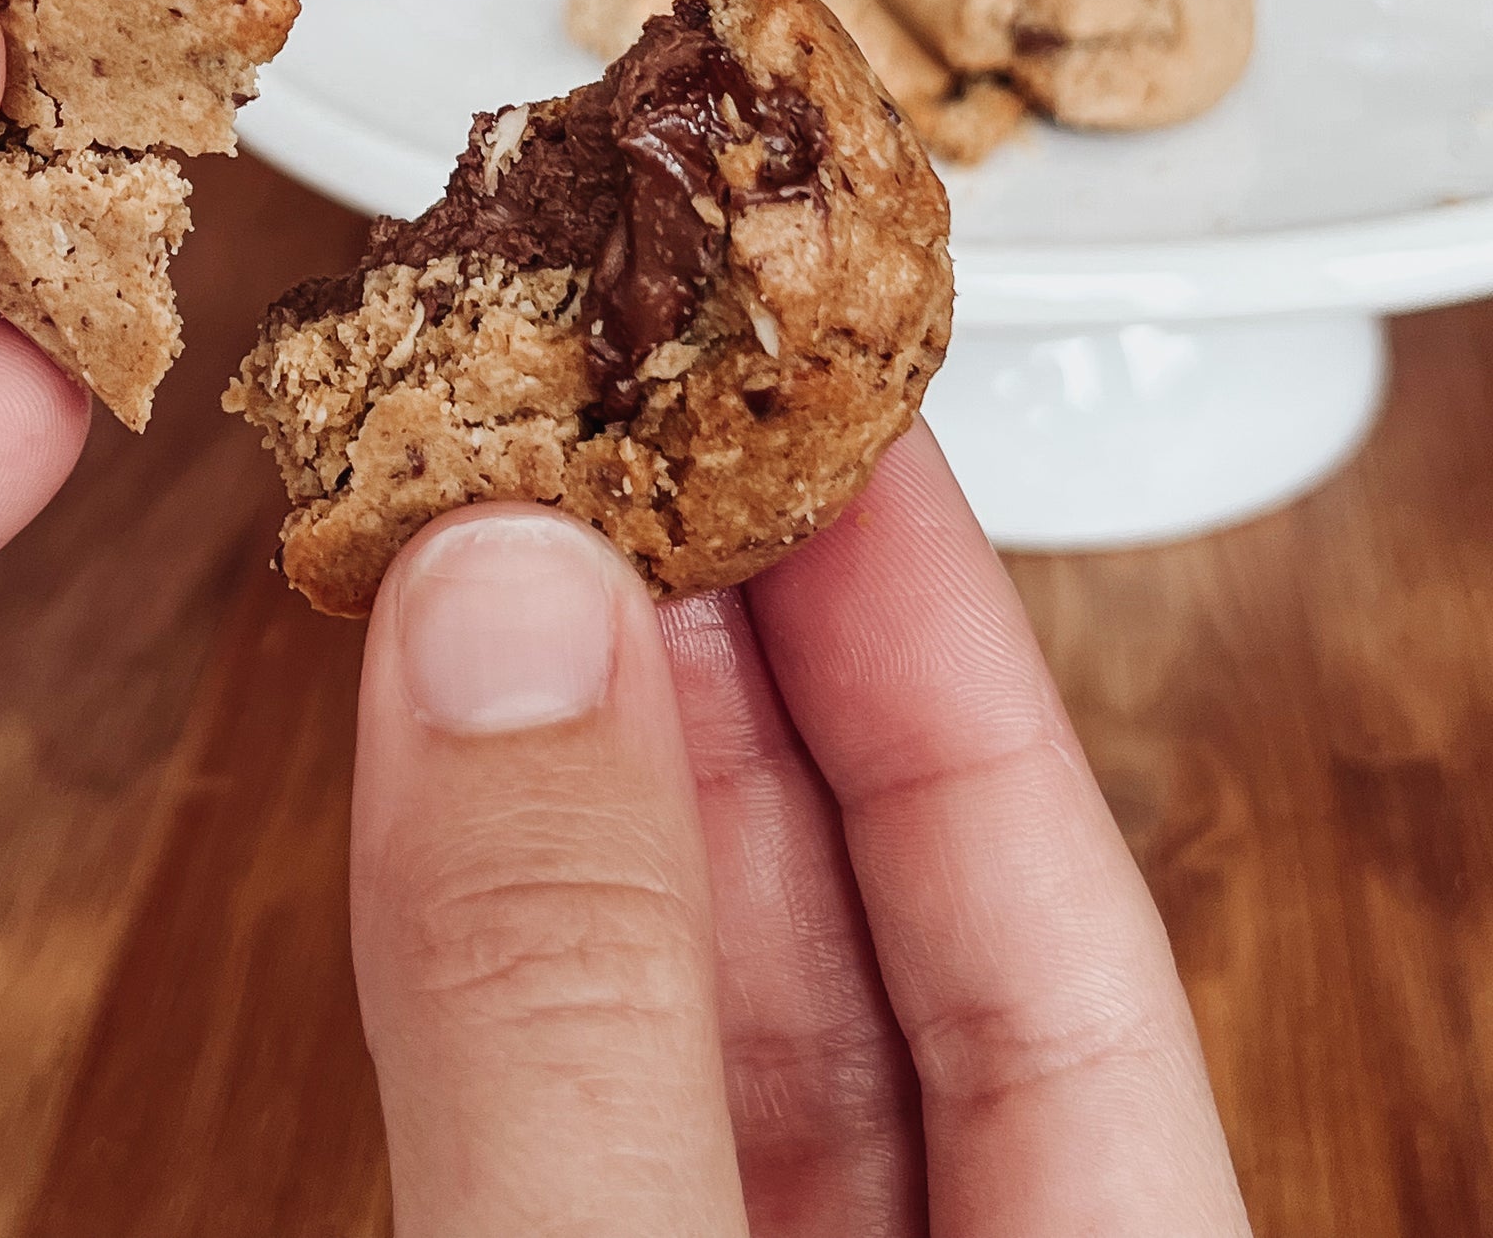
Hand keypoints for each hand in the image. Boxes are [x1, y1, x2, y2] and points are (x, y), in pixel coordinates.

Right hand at [349, 428, 1249, 1235]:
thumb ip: (577, 1013)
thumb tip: (513, 629)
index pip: (1066, 922)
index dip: (937, 629)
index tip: (810, 406)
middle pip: (866, 929)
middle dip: (720, 653)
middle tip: (605, 419)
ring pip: (683, 1003)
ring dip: (575, 755)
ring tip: (492, 529)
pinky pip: (547, 1095)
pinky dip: (482, 926)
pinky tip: (435, 762)